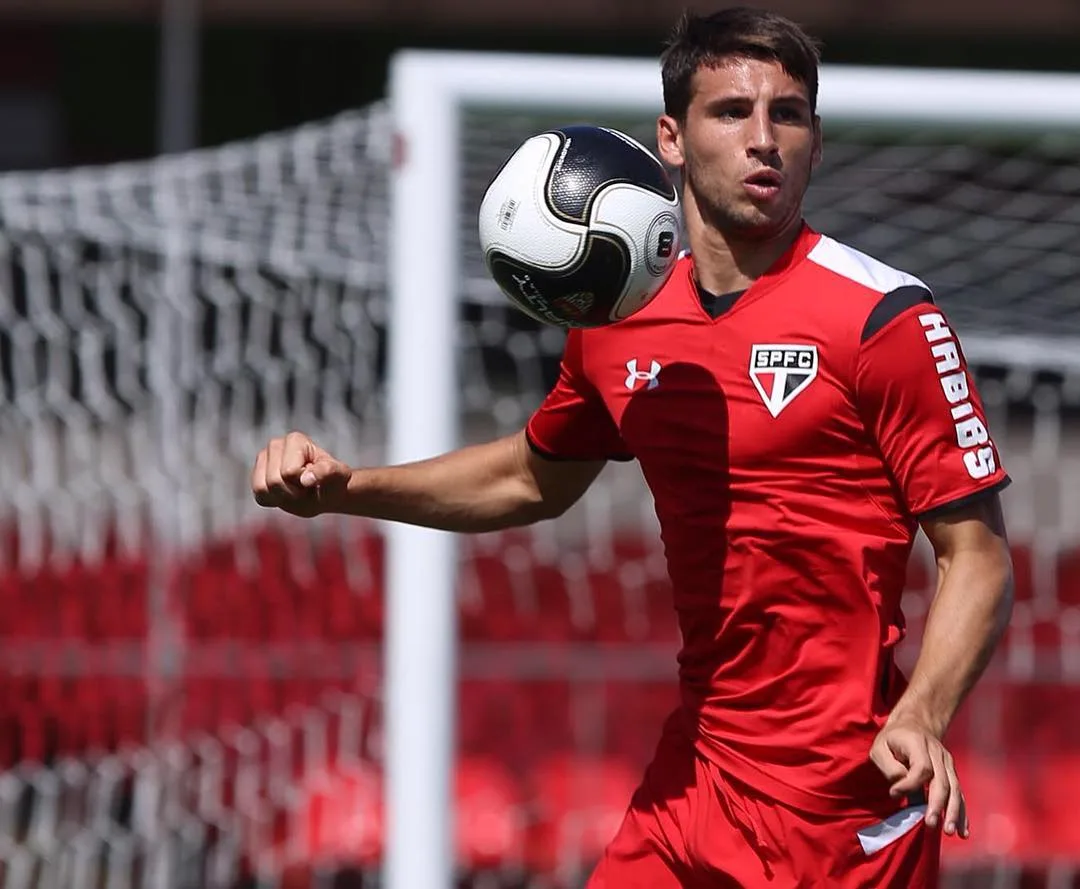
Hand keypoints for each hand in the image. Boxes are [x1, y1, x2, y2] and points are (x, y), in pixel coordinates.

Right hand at [251, 431, 351, 517]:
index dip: (302, 484)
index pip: (288, 472)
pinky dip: (273, 501)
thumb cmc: (333, 482)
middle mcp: (275, 444)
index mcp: (295, 440)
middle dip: (292, 493)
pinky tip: (286, 494)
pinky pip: (258, 495)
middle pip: (274, 481)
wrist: (325, 490)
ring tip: (296, 491)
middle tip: (306, 489)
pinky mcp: (257, 473)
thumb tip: (306, 479)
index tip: (314, 481)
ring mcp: (263, 458)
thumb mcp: (339, 477)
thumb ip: (326, 472)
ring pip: (262, 488)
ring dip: (282, 498)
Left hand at [870, 717, 968, 838]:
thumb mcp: (880, 746)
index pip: (922, 768)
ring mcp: (947, 763)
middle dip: (937, 805)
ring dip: (953, 812)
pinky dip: (961, 813)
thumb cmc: (892, 739)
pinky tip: (962, 831)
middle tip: (930, 824)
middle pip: (942, 782)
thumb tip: (900, 787)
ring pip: (955, 790)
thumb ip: (888, 766)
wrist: (914, 724)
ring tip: (948, 831)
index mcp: (918, 743)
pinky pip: (959, 794)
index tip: (894, 793)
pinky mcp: (951, 773)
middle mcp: (938, 753)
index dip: (910, 784)